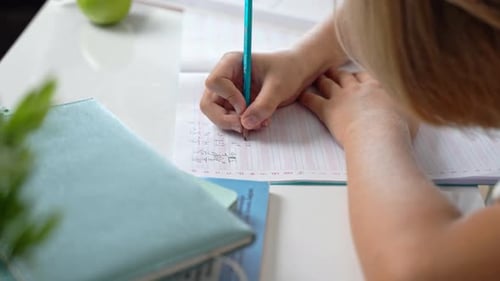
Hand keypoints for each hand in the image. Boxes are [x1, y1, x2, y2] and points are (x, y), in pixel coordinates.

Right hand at [200, 51, 306, 132]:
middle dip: (225, 119)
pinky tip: (261, 122)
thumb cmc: (288, 70)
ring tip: (259, 124)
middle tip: (243, 127)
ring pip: (218, 115)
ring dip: (236, 124)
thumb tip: (246, 124)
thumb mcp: (278, 86)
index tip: (245, 105)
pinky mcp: (236, 105)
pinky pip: (231, 120)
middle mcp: (225, 79)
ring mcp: (229, 93)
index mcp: (231, 64)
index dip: (228, 97)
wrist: (297, 74)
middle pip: (208, 104)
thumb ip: (263, 105)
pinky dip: (244, 126)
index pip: (214, 83)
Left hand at [299, 71, 417, 145]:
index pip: (368, 76)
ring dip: (322, 79)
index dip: (361, 75)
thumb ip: (415, 110)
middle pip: (346, 76)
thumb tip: (425, 109)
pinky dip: (306, 97)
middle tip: (333, 70)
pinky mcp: (328, 111)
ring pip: (329, 84)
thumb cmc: (399, 130)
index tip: (358, 75)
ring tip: (316, 77)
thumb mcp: (415, 116)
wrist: (379, 136)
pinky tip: (300, 95)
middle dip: (339, 72)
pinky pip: (313, 101)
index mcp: (380, 88)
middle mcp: (360, 89)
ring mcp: (342, 98)